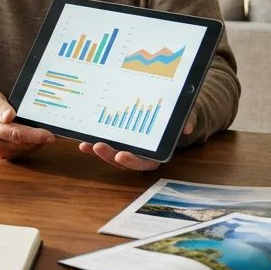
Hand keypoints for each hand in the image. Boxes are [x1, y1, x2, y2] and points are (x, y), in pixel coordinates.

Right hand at [0, 90, 57, 159]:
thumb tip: (9, 116)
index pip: (15, 134)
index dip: (34, 136)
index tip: (50, 136)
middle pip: (24, 144)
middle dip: (41, 138)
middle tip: (55, 128)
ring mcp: (0, 152)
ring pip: (26, 149)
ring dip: (38, 141)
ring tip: (44, 129)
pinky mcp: (7, 155)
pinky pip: (25, 151)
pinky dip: (33, 143)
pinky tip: (37, 135)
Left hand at [77, 113, 195, 171]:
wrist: (174, 107)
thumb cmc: (180, 115)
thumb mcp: (187, 116)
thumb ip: (188, 120)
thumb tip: (187, 126)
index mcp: (158, 152)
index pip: (146, 162)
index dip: (133, 161)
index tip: (122, 156)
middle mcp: (141, 153)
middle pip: (124, 159)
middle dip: (110, 155)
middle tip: (98, 146)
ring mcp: (128, 146)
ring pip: (112, 153)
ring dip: (98, 150)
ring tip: (86, 145)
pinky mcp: (117, 138)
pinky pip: (106, 143)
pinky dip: (93, 144)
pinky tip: (82, 141)